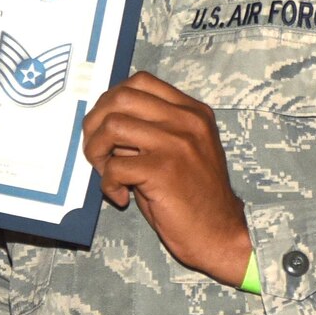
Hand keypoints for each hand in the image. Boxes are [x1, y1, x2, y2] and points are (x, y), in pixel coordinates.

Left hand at [82, 71, 251, 285]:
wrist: (220, 233)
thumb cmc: (192, 196)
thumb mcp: (178, 150)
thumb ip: (150, 130)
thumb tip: (104, 121)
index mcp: (192, 111)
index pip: (141, 81)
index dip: (112, 100)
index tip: (106, 127)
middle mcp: (186, 121)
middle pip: (121, 98)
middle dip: (95, 123)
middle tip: (96, 151)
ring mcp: (177, 143)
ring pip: (113, 126)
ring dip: (97, 151)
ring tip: (106, 173)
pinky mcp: (164, 170)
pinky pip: (115, 165)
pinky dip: (108, 183)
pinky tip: (120, 196)